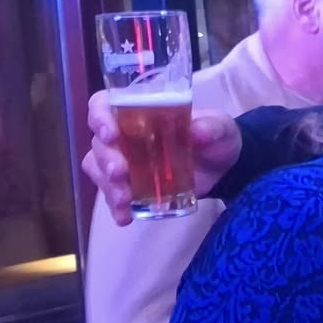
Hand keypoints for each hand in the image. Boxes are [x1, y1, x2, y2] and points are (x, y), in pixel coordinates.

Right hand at [83, 90, 241, 225]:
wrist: (224, 169)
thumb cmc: (216, 137)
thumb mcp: (221, 128)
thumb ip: (211, 127)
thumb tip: (198, 132)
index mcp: (140, 110)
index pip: (104, 104)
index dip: (99, 116)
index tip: (110, 133)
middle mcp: (125, 134)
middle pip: (99, 143)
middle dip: (105, 159)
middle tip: (120, 173)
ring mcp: (125, 160)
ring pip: (98, 168)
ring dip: (107, 185)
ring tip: (124, 200)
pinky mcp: (130, 185)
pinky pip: (112, 193)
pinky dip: (114, 206)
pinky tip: (124, 218)